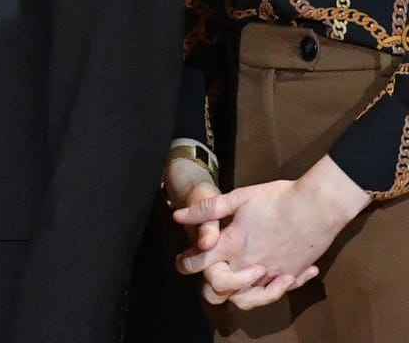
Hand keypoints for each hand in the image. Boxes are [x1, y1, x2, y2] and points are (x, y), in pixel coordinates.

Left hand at [174, 157, 365, 307]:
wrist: (319, 206)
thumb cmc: (277, 199)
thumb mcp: (238, 198)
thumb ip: (206, 209)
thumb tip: (178, 216)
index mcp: (233, 245)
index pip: (200, 265)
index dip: (187, 264)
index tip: (184, 260)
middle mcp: (250, 265)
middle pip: (222, 291)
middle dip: (213, 286)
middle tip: (215, 272)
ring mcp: (273, 273)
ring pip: (251, 297)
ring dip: (243, 291)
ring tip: (244, 278)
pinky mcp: (293, 274)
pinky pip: (280, 290)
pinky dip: (276, 286)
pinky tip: (278, 272)